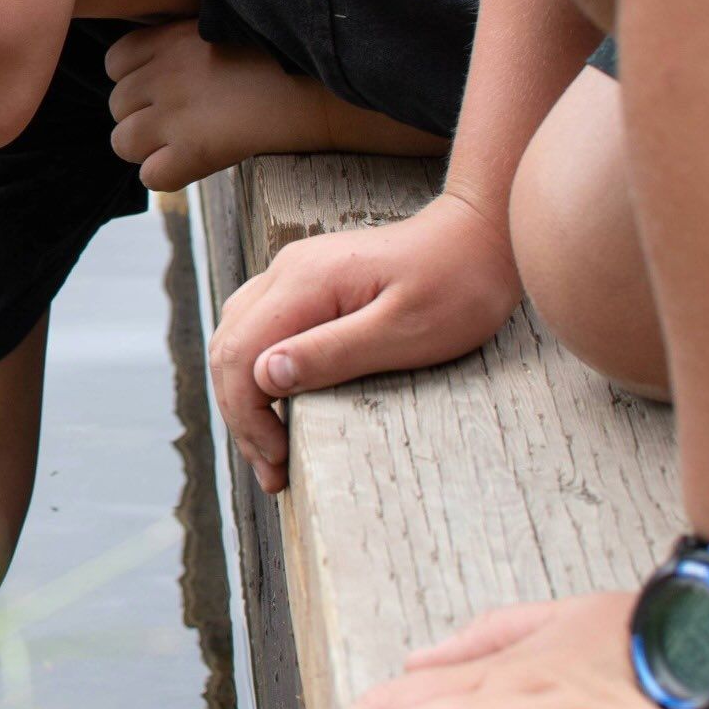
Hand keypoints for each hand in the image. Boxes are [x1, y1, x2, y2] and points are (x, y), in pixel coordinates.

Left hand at [104, 21, 327, 190]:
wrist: (325, 82)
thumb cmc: (283, 54)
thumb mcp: (226, 25)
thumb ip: (185, 41)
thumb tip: (163, 65)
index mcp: (168, 37)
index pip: (114, 63)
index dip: (136, 80)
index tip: (167, 87)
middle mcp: (162, 73)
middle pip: (116, 105)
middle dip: (142, 116)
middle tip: (186, 119)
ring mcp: (174, 113)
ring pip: (122, 142)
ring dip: (148, 148)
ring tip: (185, 143)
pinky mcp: (194, 149)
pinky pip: (151, 176)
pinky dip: (169, 176)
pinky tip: (197, 164)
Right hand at [211, 191, 521, 492]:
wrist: (479, 235)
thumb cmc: (456, 285)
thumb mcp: (405, 332)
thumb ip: (332, 352)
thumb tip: (264, 376)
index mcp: (305, 283)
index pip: (240, 355)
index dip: (248, 416)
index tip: (278, 462)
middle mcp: (287, 272)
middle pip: (228, 348)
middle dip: (241, 416)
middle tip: (272, 473)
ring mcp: (294, 274)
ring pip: (236, 337)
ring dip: (243, 396)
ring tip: (269, 447)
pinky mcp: (308, 283)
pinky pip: (259, 328)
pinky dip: (256, 371)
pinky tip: (278, 401)